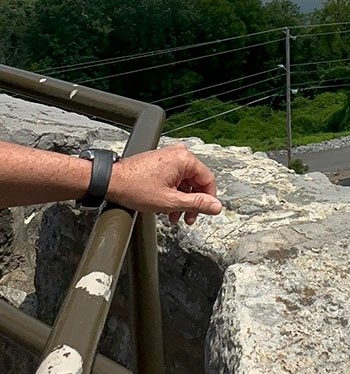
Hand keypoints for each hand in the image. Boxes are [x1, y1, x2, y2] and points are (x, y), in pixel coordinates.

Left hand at [107, 143, 221, 224]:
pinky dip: (173, 193)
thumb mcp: (170, 201)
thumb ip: (197, 204)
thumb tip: (216, 206)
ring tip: (173, 216)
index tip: (205, 212)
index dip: (208, 200)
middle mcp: (178, 154)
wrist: (110, 181)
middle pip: (196, 182)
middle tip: (187, 218)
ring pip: (184, 182)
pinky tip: (166, 206)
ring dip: (181, 200)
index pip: (208, 180)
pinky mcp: (160, 161)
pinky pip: (175, 178)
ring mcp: (168, 156)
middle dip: (191, 203)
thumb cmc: (134, 187)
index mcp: (185, 159)